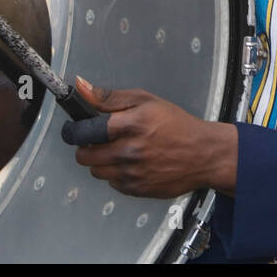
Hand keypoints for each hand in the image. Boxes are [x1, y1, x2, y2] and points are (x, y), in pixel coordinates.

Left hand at [67, 79, 237, 197]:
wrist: (203, 154)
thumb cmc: (176, 124)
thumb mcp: (146, 101)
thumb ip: (109, 97)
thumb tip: (81, 87)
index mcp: (130, 125)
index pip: (83, 132)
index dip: (74, 130)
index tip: (75, 128)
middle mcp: (128, 151)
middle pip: (84, 156)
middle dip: (86, 147)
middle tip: (99, 140)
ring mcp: (132, 173)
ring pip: (96, 171)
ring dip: (101, 161)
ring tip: (120, 151)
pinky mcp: (136, 189)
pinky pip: (112, 183)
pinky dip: (117, 174)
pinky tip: (133, 163)